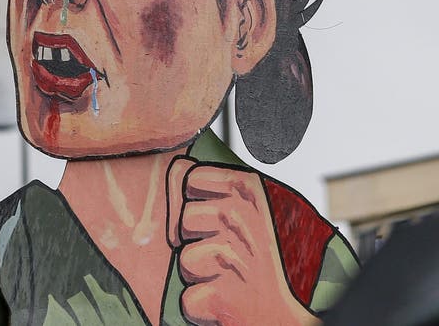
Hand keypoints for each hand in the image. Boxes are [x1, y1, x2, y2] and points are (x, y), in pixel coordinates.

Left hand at [166, 157, 318, 325]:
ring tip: (234, 278)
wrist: (300, 315)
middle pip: (185, 220)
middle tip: (232, 254)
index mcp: (249, 191)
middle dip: (199, 240)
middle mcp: (240, 217)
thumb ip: (217, 188)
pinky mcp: (222, 297)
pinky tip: (231, 301)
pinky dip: (206, 307)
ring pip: (186, 261)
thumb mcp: (260, 211)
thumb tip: (176, 165)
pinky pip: (190, 299)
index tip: (215, 215)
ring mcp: (232, 256)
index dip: (196, 199)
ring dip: (204, 275)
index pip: (190, 177)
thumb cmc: (276, 261)